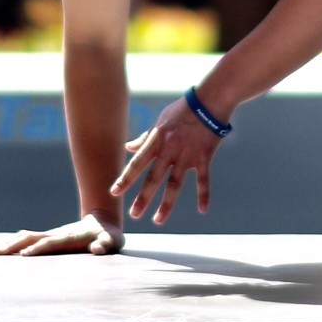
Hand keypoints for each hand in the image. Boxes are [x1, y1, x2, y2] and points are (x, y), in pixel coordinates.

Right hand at [0, 212, 124, 256]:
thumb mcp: (112, 241)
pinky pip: (27, 240)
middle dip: (14, 246)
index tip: (23, 256)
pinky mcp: (48, 239)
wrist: (103, 221)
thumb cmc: (109, 236)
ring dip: (8, 244)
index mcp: (70, 237)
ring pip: (25, 238)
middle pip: (31, 238)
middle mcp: (56, 234)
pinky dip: (12, 244)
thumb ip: (105, 244)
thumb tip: (98, 249)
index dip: (38, 248)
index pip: (51, 243)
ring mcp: (51, 235)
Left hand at [111, 97, 223, 224]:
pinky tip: (203, 210)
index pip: (137, 163)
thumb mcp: (159, 122)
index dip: (125, 178)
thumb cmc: (181, 111)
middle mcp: (169, 150)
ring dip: (167, 203)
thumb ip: (144, 139)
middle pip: (154, 177)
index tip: (114, 192)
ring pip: (175, 183)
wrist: (208, 101)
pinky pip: (203, 179)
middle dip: (143, 197)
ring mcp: (187, 155)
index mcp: (157, 141)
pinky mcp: (203, 157)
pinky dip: (204, 194)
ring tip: (158, 220)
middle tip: (134, 215)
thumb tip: (127, 147)